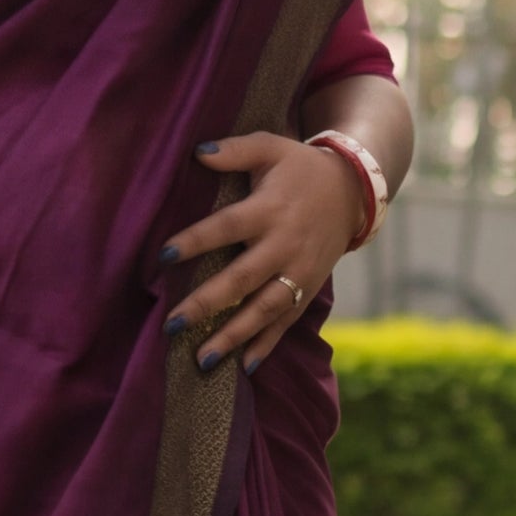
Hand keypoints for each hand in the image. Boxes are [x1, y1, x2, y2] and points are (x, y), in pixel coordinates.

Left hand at [158, 132, 366, 376]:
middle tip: (173, 326)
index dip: (194, 242)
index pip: (225, 228)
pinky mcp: (308, 289)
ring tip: (202, 361)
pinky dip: (266, 345)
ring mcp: (299, 273)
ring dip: (233, 337)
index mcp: (269, 210)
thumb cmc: (299, 168)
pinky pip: (286, 322)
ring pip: (264, 310)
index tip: (162, 257)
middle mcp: (284, 245)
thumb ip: (234, 150)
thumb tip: (197, 152)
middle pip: (241, 280)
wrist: (353, 190)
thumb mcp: (270, 147)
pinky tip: (243, 367)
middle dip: (206, 305)